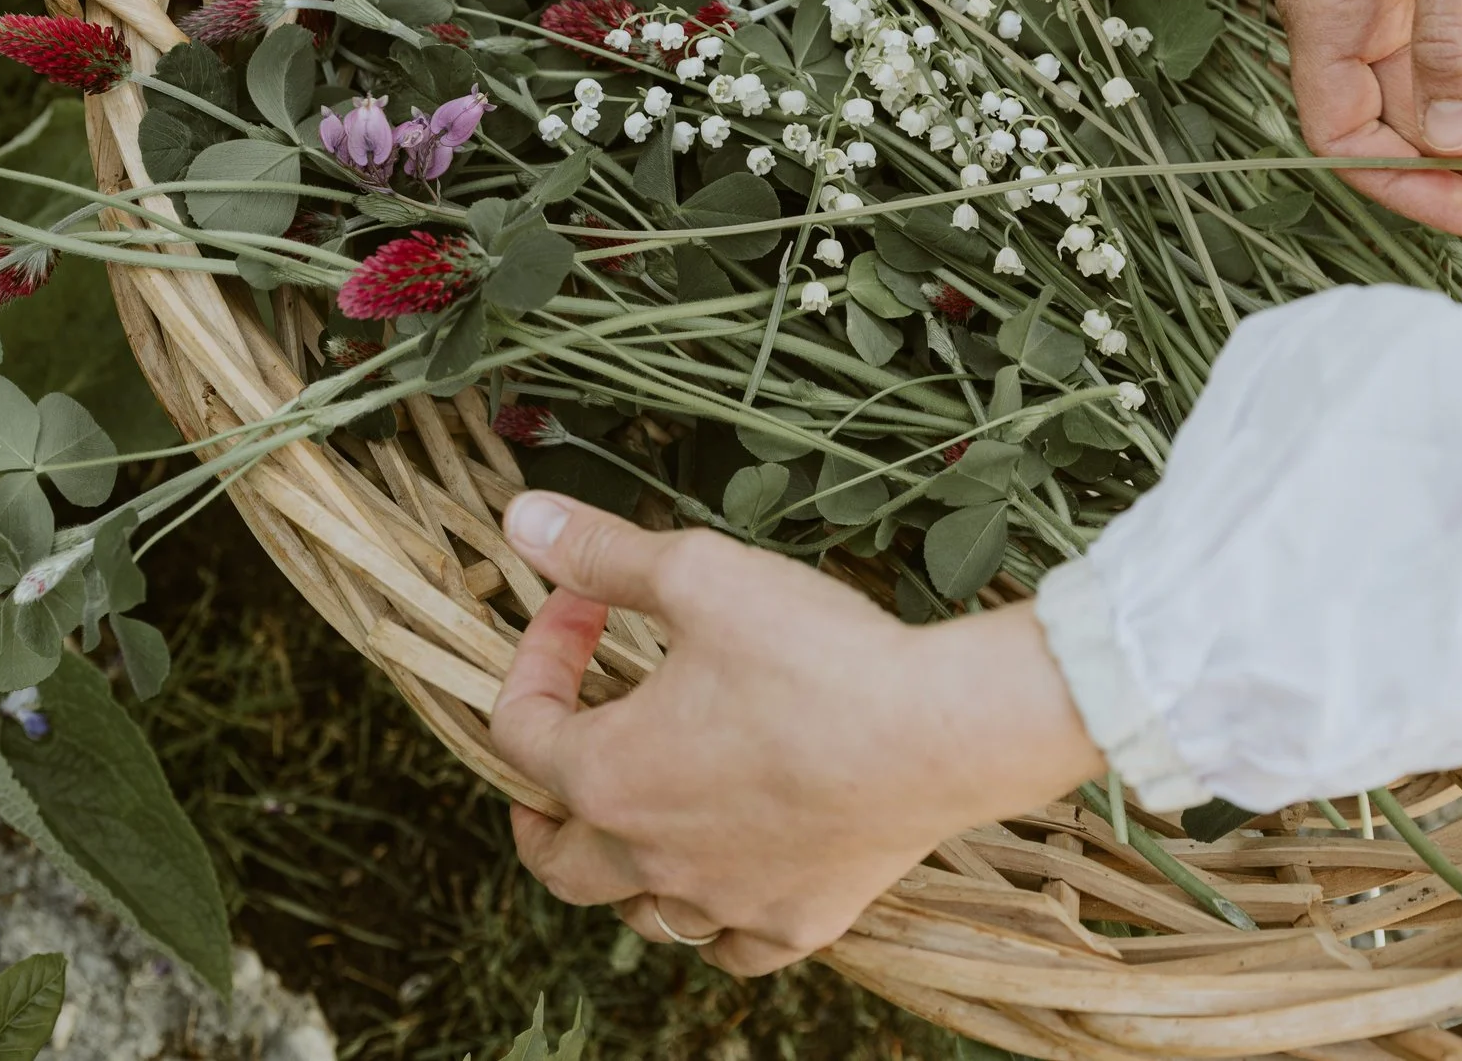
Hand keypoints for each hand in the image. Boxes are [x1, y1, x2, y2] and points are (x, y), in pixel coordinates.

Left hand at [489, 489, 1101, 974]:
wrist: (942, 730)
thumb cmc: (817, 653)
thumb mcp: (696, 575)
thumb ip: (602, 552)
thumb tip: (525, 518)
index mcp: (608, 776)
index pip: (519, 729)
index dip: (537, 655)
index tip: (579, 606)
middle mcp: (652, 859)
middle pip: (554, 856)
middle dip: (538, 801)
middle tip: (558, 752)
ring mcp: (727, 900)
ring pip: (638, 910)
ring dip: (621, 862)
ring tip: (639, 811)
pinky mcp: (799, 921)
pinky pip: (731, 945)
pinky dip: (714, 915)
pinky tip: (727, 874)